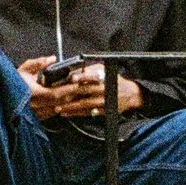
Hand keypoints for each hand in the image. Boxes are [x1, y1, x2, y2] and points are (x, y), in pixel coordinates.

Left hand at [18, 58, 143, 121]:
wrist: (129, 94)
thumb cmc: (113, 80)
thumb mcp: (103, 70)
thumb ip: (89, 71)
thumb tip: (73, 72)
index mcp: (103, 77)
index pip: (91, 76)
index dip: (82, 77)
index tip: (72, 78)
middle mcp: (103, 89)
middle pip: (84, 91)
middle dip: (69, 94)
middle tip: (56, 96)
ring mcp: (103, 101)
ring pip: (84, 104)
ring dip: (70, 107)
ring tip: (58, 108)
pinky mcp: (103, 111)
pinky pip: (88, 113)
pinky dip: (76, 113)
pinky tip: (66, 113)